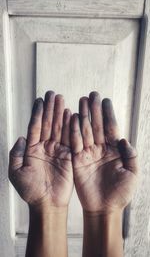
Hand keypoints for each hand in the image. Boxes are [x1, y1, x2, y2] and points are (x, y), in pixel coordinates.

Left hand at [9, 91, 72, 208]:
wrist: (46, 203)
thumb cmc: (30, 190)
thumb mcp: (16, 172)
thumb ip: (16, 154)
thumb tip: (21, 137)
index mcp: (32, 149)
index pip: (35, 127)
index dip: (37, 113)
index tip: (39, 100)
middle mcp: (45, 147)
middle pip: (48, 124)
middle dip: (50, 109)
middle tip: (53, 94)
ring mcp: (57, 150)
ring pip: (59, 128)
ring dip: (60, 114)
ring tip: (61, 100)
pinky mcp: (68, 156)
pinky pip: (70, 139)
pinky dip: (71, 127)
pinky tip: (71, 115)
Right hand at [71, 92, 137, 213]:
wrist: (105, 208)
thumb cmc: (121, 193)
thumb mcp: (132, 174)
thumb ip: (131, 156)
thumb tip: (123, 139)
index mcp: (115, 150)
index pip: (111, 128)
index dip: (108, 114)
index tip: (105, 100)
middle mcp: (101, 149)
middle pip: (97, 126)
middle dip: (95, 110)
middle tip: (92, 94)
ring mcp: (88, 153)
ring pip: (85, 131)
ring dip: (83, 116)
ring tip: (82, 101)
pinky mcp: (78, 160)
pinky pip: (75, 143)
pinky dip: (73, 131)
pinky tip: (72, 117)